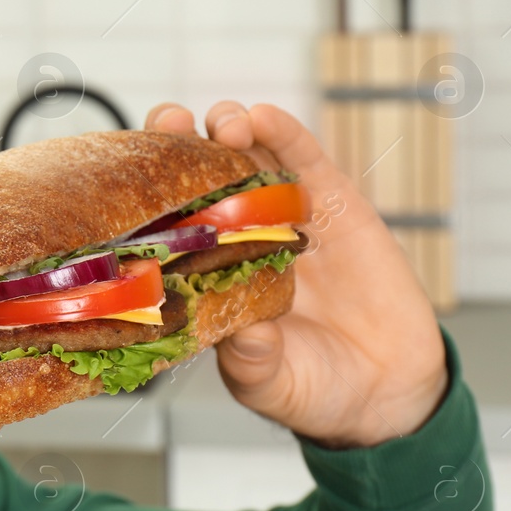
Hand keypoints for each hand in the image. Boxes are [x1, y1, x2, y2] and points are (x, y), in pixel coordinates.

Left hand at [147, 101, 447, 447]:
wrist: (385, 391)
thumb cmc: (311, 389)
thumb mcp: (271, 384)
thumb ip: (254, 363)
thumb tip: (246, 337)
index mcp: (208, 274)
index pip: (165, 220)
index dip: (145, 191)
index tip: (126, 170)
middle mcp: (238, 236)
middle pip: (198, 173)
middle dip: (176, 140)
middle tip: (169, 124)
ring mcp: (285, 215)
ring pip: (247, 154)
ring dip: (227, 128)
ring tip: (223, 128)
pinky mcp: (334, 204)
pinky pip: (304, 157)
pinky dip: (283, 132)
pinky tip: (264, 119)